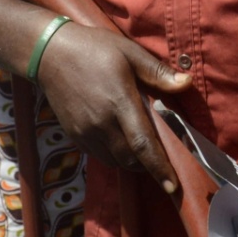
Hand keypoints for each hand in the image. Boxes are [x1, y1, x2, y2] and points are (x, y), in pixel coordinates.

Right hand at [34, 21, 191, 194]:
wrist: (50, 54)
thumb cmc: (95, 49)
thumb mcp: (130, 53)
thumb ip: (158, 73)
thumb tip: (187, 84)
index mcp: (119, 102)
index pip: (143, 145)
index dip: (159, 168)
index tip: (173, 187)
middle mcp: (101, 123)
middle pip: (131, 159)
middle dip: (149, 165)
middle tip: (164, 161)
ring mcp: (86, 132)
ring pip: (115, 161)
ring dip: (132, 162)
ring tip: (144, 151)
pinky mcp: (75, 136)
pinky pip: (100, 156)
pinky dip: (115, 156)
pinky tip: (121, 141)